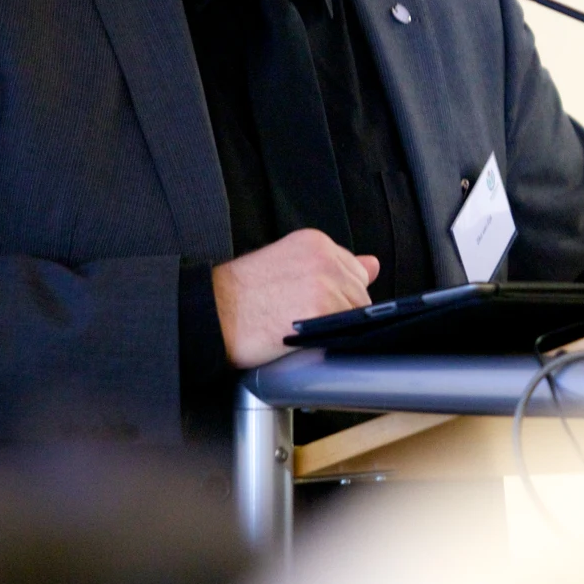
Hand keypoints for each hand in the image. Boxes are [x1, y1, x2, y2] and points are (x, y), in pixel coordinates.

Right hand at [211, 229, 380, 367]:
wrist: (210, 313)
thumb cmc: (239, 295)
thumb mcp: (287, 264)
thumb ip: (333, 265)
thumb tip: (373, 264)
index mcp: (316, 242)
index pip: (354, 272)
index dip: (337, 296)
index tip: (313, 305)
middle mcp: (325, 258)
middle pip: (359, 294)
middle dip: (339, 312)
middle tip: (300, 319)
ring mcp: (326, 283)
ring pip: (356, 315)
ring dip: (335, 328)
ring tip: (298, 328)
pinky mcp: (323, 310)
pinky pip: (346, 332)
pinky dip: (330, 340)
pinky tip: (303, 338)